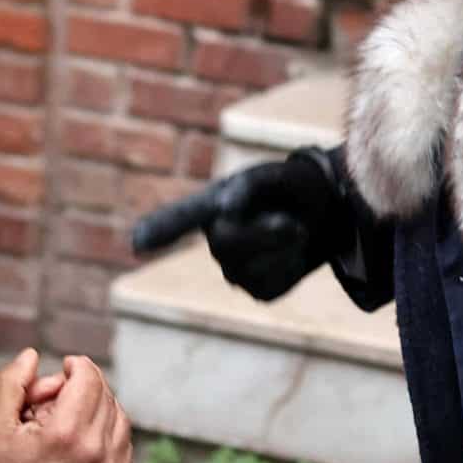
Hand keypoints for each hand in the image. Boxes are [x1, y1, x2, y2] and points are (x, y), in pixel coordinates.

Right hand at [0, 350, 131, 462]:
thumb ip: (9, 383)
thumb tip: (31, 356)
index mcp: (67, 432)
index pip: (89, 377)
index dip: (76, 366)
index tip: (63, 370)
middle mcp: (96, 449)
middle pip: (104, 394)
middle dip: (82, 387)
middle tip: (56, 400)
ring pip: (118, 416)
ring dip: (98, 407)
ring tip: (70, 418)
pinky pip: (124, 443)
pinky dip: (108, 432)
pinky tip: (84, 439)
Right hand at [129, 148, 356, 301]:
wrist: (325, 210)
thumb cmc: (293, 187)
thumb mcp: (279, 174)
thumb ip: (251, 185)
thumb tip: (227, 209)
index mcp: (213, 203)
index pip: (181, 217)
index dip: (159, 229)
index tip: (137, 243)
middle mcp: (216, 237)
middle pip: (225, 243)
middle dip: (263, 234)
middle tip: (294, 224)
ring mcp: (235, 267)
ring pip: (248, 269)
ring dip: (282, 250)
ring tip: (295, 229)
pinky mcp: (259, 288)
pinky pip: (270, 286)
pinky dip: (291, 268)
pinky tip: (295, 253)